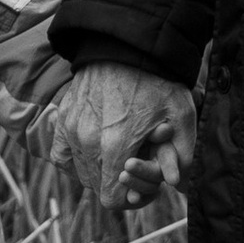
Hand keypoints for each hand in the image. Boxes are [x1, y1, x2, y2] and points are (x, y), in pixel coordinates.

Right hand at [43, 58, 196, 208]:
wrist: (126, 44)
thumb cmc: (157, 79)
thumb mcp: (182, 114)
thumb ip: (181, 154)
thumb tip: (174, 183)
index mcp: (116, 145)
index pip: (112, 198)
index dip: (131, 198)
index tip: (145, 186)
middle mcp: (87, 142)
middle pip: (98, 187)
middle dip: (119, 184)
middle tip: (137, 164)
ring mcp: (71, 130)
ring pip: (80, 173)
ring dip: (99, 172)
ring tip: (118, 154)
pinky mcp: (63, 119)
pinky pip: (61, 156)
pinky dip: (75, 160)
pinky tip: (92, 153)